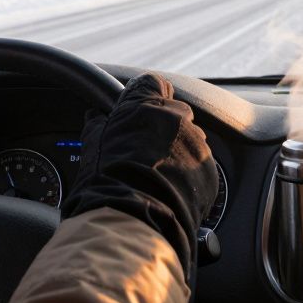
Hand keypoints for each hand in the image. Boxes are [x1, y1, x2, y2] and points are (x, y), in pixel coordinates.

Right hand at [63, 73, 217, 278]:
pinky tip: (172, 194)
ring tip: (159, 179)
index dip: (149, 98)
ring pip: (191, 142)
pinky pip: (201, 169)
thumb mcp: (93, 147)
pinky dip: (190, 178)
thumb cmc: (107, 181)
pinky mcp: (210, 172)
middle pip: (177, 113)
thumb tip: (94, 118)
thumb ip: (98, 127)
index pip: (154, 83)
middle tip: (147, 151)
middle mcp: (176, 118)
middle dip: (166, 129)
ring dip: (179, 155)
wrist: (134, 218)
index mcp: (145, 105)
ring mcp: (196, 145)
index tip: (142, 113)